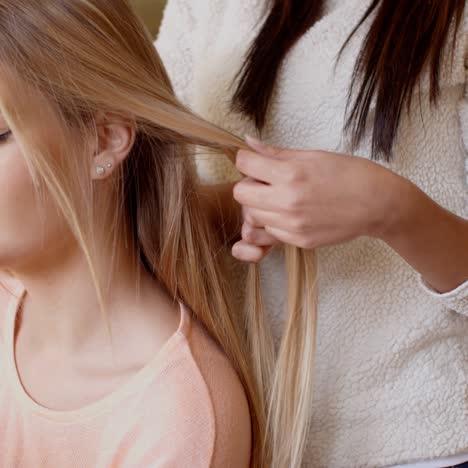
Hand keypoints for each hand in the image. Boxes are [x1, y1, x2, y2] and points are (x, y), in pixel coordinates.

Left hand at [231, 137, 403, 261]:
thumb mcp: (313, 156)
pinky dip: (274, 221)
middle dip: (248, 184)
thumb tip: (249, 143)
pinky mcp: (298, 240)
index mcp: (291, 174)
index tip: (254, 161)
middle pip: (240, 194)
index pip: (244, 164)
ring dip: (260, 204)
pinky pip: (270, 231)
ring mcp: (292, 225)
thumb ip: (276, 153)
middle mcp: (287, 202)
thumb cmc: (350, 174)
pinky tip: (292, 212)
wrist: (378, 204)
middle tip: (265, 181)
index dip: (246, 159)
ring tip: (280, 197)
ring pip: (253, 215)